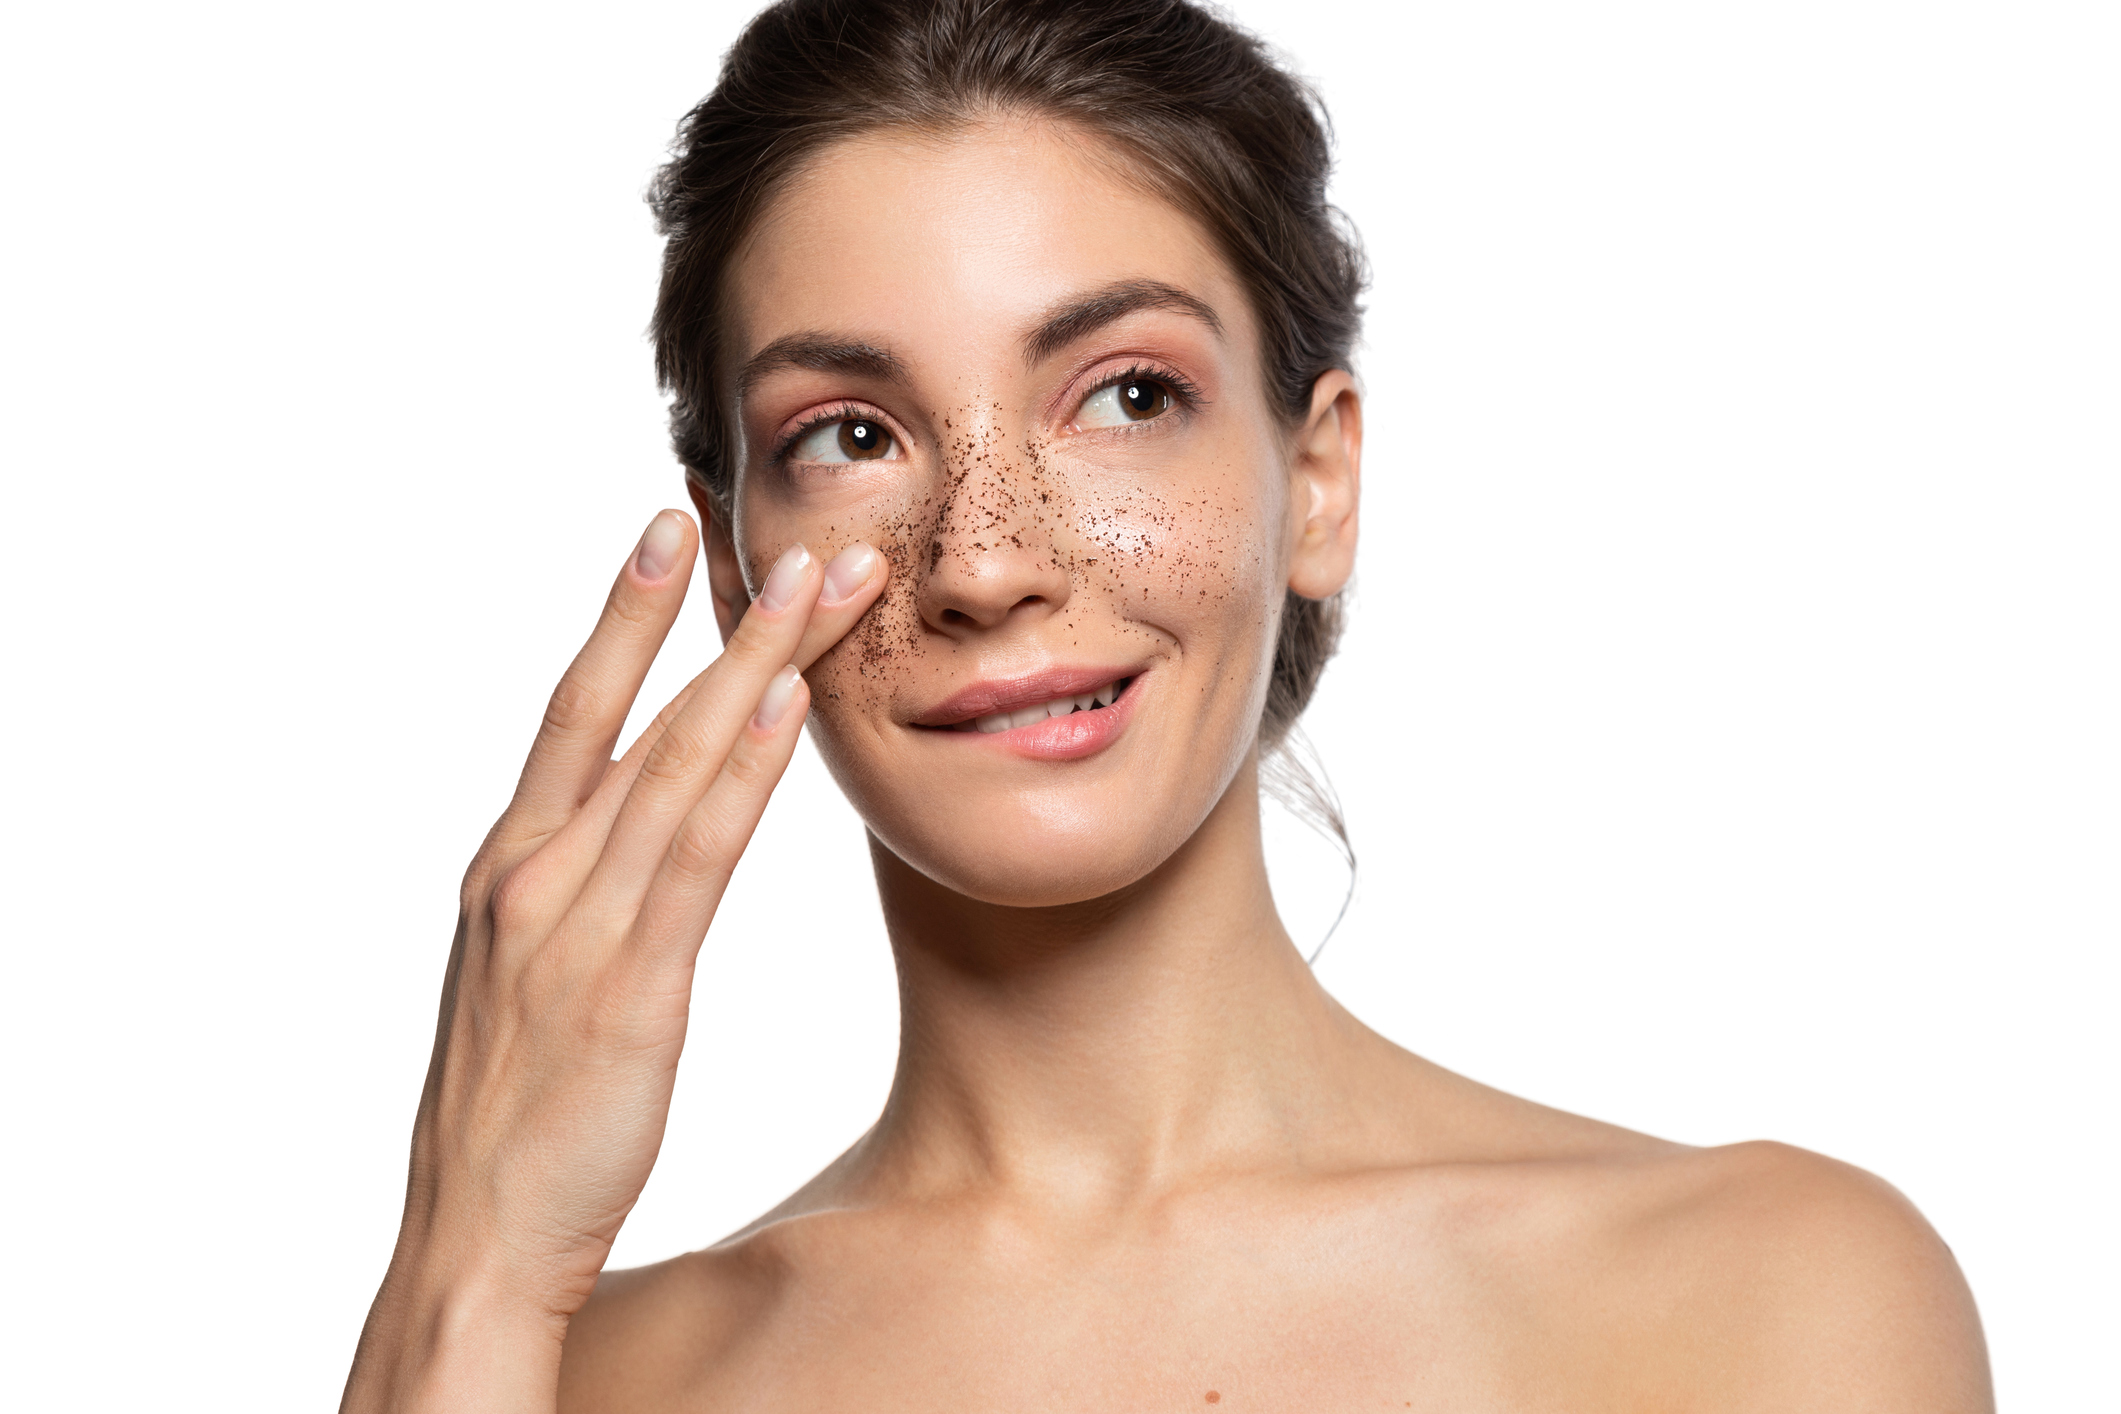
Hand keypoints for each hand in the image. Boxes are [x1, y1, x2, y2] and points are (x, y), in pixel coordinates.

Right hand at [343, 510, 885, 1412]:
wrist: (475, 1235)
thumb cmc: (514, 1112)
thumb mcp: (532, 977)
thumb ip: (581, 894)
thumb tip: (641, 832)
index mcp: (510, 866)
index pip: (574, 712)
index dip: (625, 615)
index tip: (670, 533)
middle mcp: (534, 874)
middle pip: (636, 715)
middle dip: (716, 616)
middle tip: (791, 532)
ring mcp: (575, 924)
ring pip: (674, 765)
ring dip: (753, 665)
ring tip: (819, 586)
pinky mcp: (628, 987)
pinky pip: (694, 860)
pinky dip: (740, 776)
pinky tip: (782, 711)